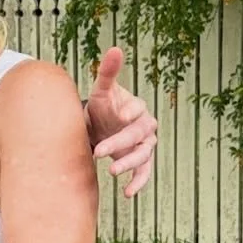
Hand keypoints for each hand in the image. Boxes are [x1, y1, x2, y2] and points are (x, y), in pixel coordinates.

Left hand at [85, 46, 157, 196]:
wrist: (102, 126)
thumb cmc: (104, 107)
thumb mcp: (102, 90)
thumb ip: (108, 72)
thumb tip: (115, 48)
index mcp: (136, 107)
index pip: (137, 109)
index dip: (130, 112)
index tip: (120, 115)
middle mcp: (144, 126)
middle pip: (137, 134)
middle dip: (119, 142)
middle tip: (98, 151)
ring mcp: (144, 145)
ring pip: (143, 154)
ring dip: (129, 163)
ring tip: (111, 171)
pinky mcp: (140, 160)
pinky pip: (144, 172)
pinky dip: (138, 182)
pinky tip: (126, 193)